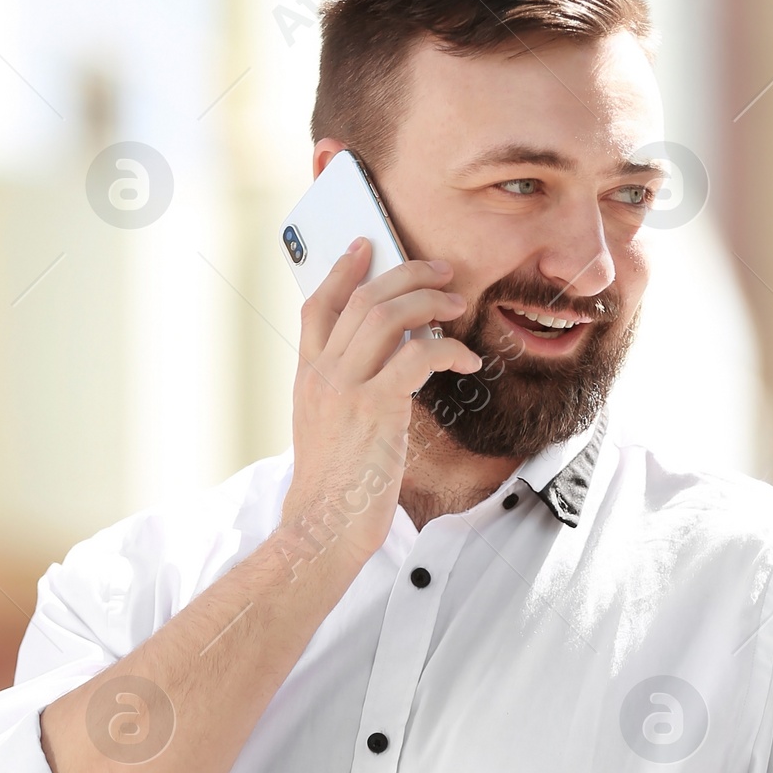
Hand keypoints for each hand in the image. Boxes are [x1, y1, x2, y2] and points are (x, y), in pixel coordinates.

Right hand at [279, 239, 481, 567]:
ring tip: (456, 304)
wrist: (323, 525)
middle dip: (404, 274)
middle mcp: (322, 374)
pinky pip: (416, 356)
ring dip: (428, 302)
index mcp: (307, 377)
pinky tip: (465, 359)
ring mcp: (345, 388)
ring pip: (385, 316)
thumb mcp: (324, 427)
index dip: (341, 271)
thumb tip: (383, 363)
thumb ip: (342, 390)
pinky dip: (447, 349)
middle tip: (439, 271)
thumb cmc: (333, 485)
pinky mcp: (374, 408)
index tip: (365, 247)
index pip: (316, 306)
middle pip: (360, 299)